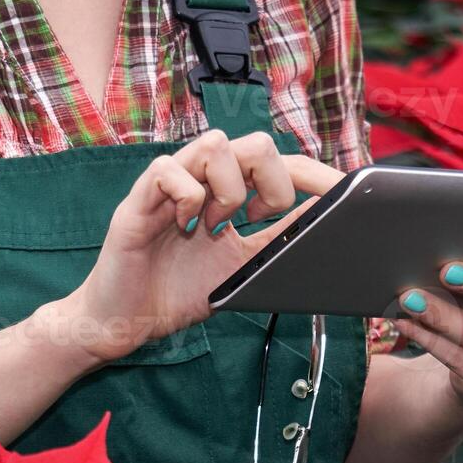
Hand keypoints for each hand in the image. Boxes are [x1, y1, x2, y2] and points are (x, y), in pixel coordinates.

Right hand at [65, 130, 343, 361]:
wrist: (127, 321)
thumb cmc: (178, 291)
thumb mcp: (245, 265)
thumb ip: (279, 238)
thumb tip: (326, 220)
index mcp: (227, 192)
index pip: (276, 162)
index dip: (310, 172)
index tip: (335, 194)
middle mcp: (201, 180)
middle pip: (253, 142)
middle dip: (270, 183)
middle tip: (257, 221)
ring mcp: (170, 186)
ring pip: (215, 144)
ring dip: (228, 189)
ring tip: (215, 226)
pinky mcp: (139, 199)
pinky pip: (169, 170)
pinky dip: (188, 199)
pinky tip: (185, 227)